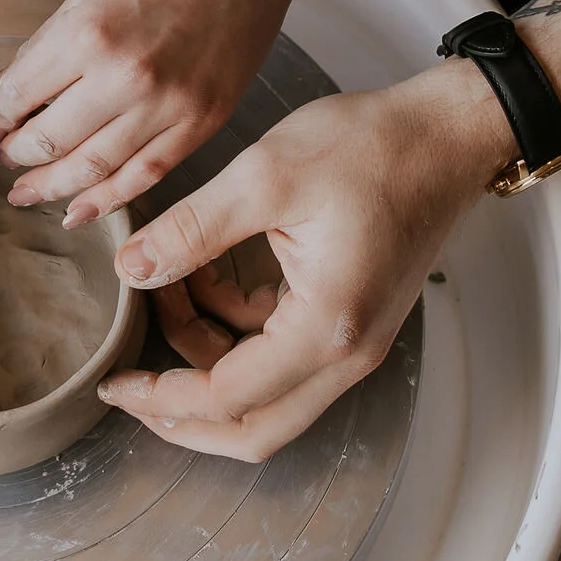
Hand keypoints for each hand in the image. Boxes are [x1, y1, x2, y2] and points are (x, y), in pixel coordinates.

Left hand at [0, 0, 313, 227]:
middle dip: (17, 155)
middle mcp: (126, 77)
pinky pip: (146, 174)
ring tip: (28, 191)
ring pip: (94, 169)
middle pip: (50, 141)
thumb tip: (6, 90)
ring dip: (53, 185)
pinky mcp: (203, 121)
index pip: (19, 95)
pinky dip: (108, 199)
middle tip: (5, 158)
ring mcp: (170, 105)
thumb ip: (49, 44)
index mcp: (88, 33)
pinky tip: (78, 210)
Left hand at [96, 64, 513, 460]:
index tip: (113, 382)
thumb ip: (191, 229)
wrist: (447, 132)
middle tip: (128, 385)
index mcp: (327, 327)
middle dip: (182, 414)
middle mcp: (347, 353)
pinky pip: (279, 353)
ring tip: (165, 283)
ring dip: (204, 354)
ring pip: (263, 392)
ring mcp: (352, 340)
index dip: (161, 397)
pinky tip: (204, 273)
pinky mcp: (349, 319)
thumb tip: (131, 270)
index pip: (229, 399)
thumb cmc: (374, 147)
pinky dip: (233, 328)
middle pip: (254, 428)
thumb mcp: (266, 176)